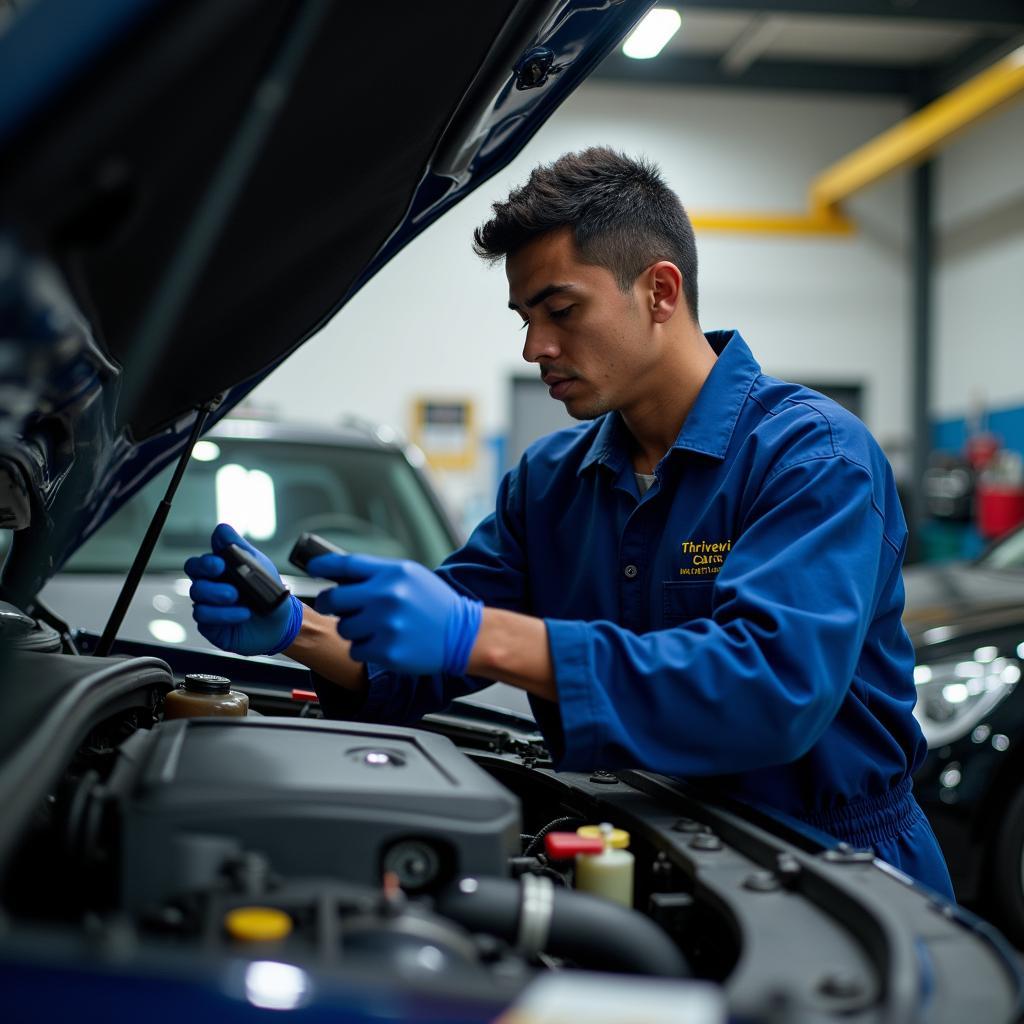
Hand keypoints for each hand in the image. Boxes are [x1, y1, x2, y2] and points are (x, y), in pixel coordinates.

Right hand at [184, 523, 303, 655]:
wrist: (281, 622)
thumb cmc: (268, 592)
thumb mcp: (259, 567)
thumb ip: (240, 548)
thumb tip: (222, 530)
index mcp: (219, 570)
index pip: (200, 562)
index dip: (205, 562)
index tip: (220, 563)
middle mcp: (210, 586)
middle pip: (193, 575)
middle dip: (206, 574)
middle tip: (224, 577)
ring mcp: (208, 605)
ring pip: (197, 596)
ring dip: (218, 595)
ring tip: (238, 597)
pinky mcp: (210, 625)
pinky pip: (205, 617)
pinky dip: (225, 614)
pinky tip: (243, 613)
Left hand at [309, 553, 481, 675]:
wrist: (464, 634)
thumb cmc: (434, 604)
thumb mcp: (411, 576)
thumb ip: (377, 573)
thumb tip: (338, 576)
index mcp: (393, 573)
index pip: (346, 564)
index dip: (322, 565)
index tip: (312, 567)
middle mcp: (388, 596)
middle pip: (333, 599)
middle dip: (328, 603)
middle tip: (333, 606)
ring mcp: (387, 625)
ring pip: (343, 628)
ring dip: (353, 629)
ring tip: (375, 628)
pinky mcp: (388, 651)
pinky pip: (356, 650)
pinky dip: (365, 649)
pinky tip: (384, 643)